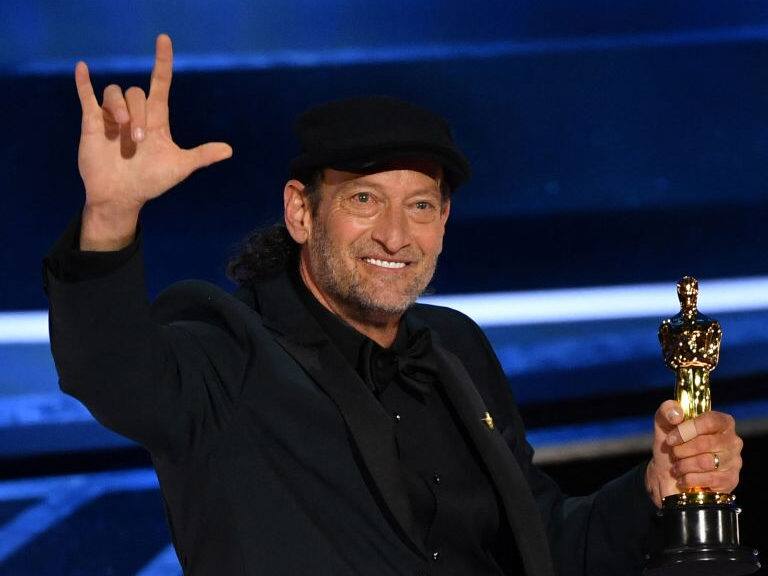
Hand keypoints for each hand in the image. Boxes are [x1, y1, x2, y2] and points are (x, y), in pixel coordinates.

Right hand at [75, 34, 231, 249]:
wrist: (122, 196)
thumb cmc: (151, 181)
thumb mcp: (179, 167)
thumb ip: (201, 156)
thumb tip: (229, 151)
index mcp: (156, 119)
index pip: (160, 83)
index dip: (162, 62)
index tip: (163, 40)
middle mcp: (135, 114)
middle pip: (137, 93)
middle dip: (138, 115)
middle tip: (137, 141)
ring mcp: (112, 117)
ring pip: (115, 93)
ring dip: (119, 110)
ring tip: (121, 134)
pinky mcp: (92, 123)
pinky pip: (87, 96)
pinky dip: (83, 82)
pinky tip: (83, 68)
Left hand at [645, 399, 742, 507]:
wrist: (667, 473)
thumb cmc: (672, 445)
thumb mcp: (664, 423)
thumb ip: (667, 411)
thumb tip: (677, 414)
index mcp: (721, 422)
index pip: (710, 421)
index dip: (687, 430)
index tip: (670, 439)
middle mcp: (733, 441)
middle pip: (706, 443)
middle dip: (682, 450)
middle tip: (674, 453)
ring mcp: (734, 462)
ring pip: (706, 462)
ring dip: (684, 465)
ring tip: (677, 467)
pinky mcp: (730, 481)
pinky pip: (708, 480)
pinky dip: (689, 479)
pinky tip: (683, 478)